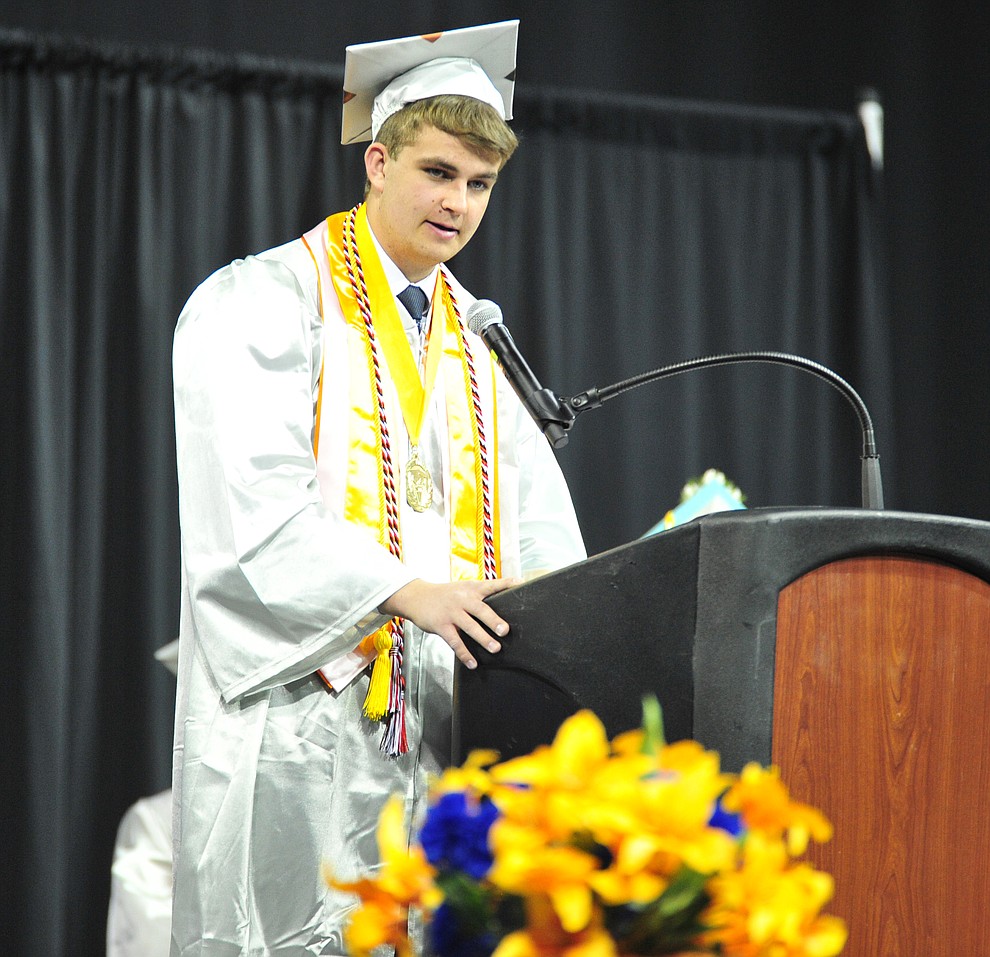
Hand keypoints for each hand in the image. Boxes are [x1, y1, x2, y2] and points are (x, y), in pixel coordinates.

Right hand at [379, 577, 521, 668]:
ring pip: (470, 627)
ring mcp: (451, 613)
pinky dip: (465, 654)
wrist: (415, 597)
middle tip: (505, 631)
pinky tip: (473, 663)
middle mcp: (462, 599)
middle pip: (481, 610)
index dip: (506, 584)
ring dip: (483, 639)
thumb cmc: (444, 595)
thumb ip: (478, 596)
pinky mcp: (441, 626)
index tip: (521, 584)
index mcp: (470, 589)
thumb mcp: (461, 589)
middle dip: (494, 620)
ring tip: (495, 649)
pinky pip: (455, 642)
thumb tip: (499, 611)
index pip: (491, 585)